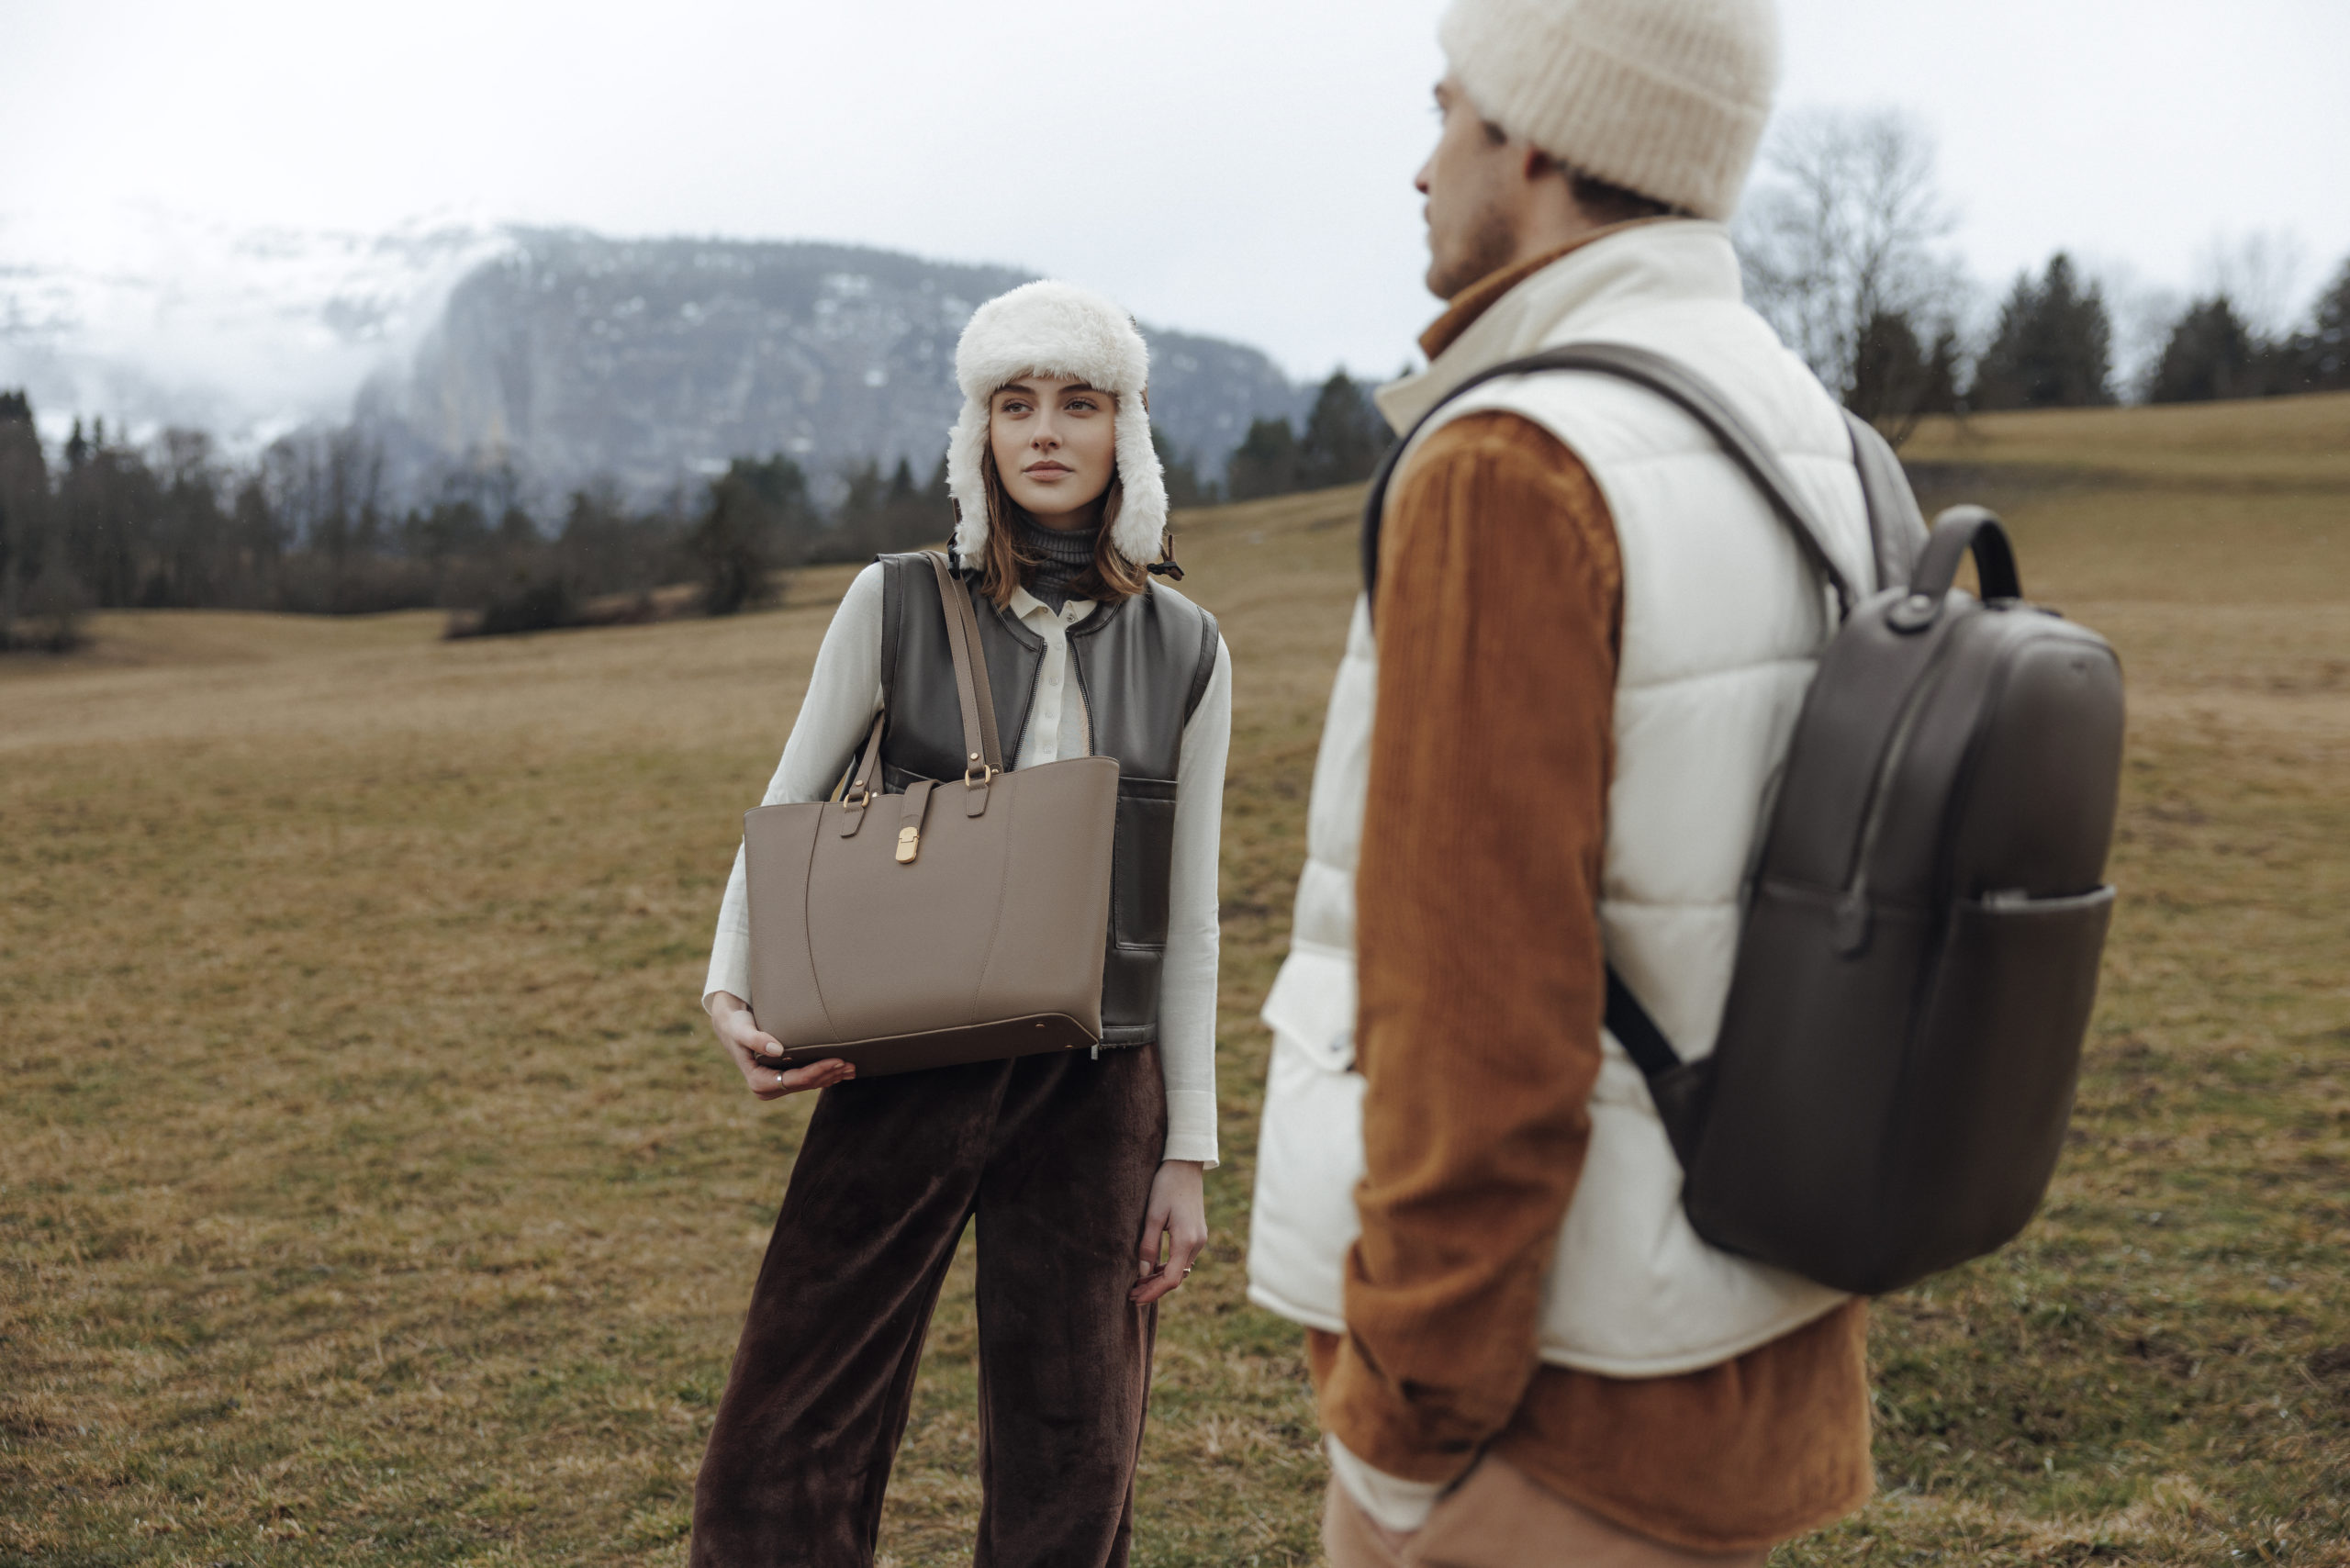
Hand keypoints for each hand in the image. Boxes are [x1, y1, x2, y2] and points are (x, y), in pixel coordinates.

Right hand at [707, 991, 852, 1100]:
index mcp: (759, 1082)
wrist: (731, 1026)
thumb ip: (757, 1039)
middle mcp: (767, 1089)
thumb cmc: (737, 1025)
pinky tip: (842, 1071)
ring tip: (852, 1067)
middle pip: (806, 1084)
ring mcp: (776, 1086)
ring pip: (809, 1084)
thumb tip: (778, 1050)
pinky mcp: (783, 1079)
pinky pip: (807, 1080)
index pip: (795, 1080)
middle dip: (829, 1075)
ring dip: (831, 1077)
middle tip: (851, 1063)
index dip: (818, 1071)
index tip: (837, 1061)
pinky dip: (825, 1075)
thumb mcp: (742, 1030)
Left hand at [1131, 1158, 1207, 1303]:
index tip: (1135, 1298)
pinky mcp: (1197, 1234)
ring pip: (1180, 1270)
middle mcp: (1197, 1243)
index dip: (1153, 1292)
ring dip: (1160, 1279)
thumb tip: (1143, 1273)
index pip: (1171, 1279)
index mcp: (1187, 1240)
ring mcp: (1200, 1239)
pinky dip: (1168, 1267)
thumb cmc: (1166, 1185)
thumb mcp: (1153, 1215)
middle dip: (1154, 1289)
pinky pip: (1182, 1259)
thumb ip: (1148, 1245)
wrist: (1185, 1165)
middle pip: (1176, 1278)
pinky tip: (1152, 1268)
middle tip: (1131, 1295)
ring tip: (1138, 1284)